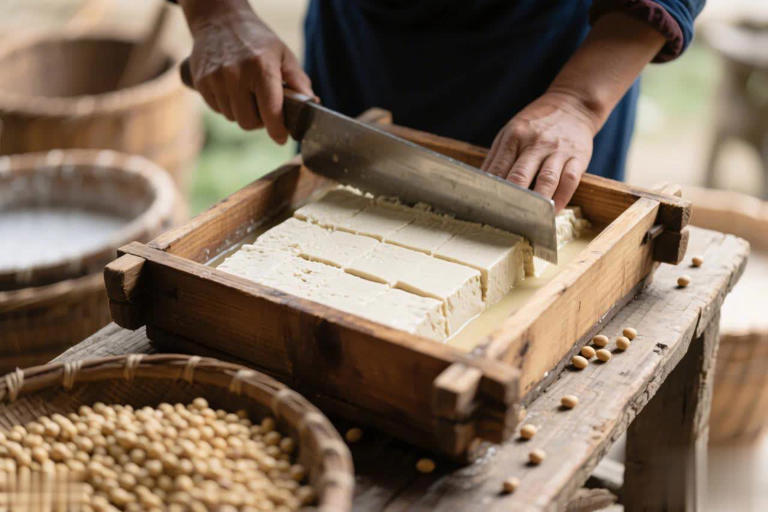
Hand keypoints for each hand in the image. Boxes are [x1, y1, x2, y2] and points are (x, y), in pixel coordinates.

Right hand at [181, 0, 313, 142]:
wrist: (220, 20)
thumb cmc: (257, 40)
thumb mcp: (283, 54)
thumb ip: (299, 80)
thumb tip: (313, 104)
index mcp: (261, 68)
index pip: (271, 111)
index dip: (277, 130)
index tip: (281, 138)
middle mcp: (236, 75)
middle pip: (249, 122)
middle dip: (260, 121)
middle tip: (265, 109)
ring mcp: (216, 79)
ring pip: (232, 118)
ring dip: (243, 113)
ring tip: (248, 95)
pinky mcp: (201, 82)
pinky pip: (217, 110)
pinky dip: (227, 106)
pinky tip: (232, 91)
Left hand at [481, 91, 598, 211]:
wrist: (572, 105)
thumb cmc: (536, 124)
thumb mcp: (511, 132)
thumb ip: (497, 158)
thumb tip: (480, 185)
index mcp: (514, 136)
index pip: (499, 169)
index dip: (492, 191)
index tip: (486, 210)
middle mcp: (536, 142)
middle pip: (520, 176)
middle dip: (512, 200)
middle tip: (504, 221)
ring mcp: (558, 150)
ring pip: (546, 180)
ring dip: (538, 203)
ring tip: (529, 222)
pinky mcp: (578, 156)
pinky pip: (569, 181)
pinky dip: (561, 199)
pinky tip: (553, 212)